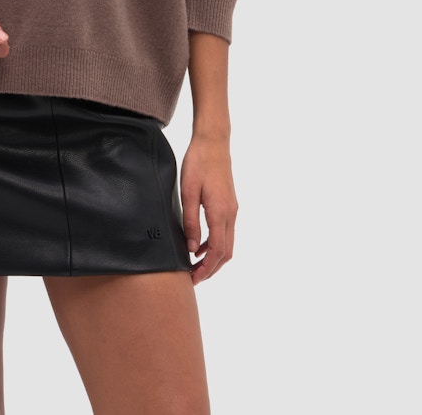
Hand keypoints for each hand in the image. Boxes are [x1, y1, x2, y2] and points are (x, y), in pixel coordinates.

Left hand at [180, 134, 237, 283]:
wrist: (213, 143)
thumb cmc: (198, 163)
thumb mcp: (188, 192)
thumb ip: (191, 221)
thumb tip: (192, 248)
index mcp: (220, 212)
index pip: (217, 251)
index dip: (206, 269)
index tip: (193, 278)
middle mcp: (231, 214)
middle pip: (226, 252)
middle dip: (211, 269)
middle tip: (194, 278)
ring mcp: (232, 209)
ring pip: (228, 244)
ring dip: (214, 258)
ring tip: (196, 266)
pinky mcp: (229, 204)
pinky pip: (226, 232)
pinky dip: (215, 244)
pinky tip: (200, 245)